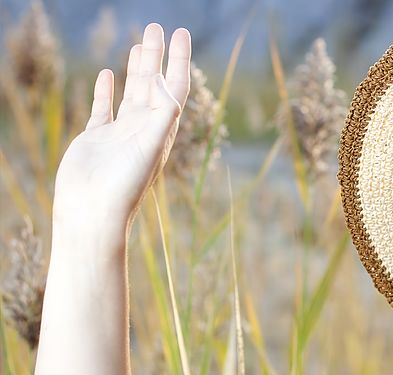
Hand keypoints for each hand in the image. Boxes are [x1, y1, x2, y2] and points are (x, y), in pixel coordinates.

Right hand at [53, 24, 190, 237]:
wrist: (93, 211)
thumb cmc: (124, 185)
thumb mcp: (148, 149)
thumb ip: (162, 119)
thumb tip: (174, 90)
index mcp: (162, 131)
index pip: (175, 89)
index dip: (179, 61)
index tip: (181, 32)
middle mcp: (144, 130)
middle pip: (154, 85)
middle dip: (157, 57)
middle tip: (157, 28)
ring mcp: (120, 134)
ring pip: (132, 93)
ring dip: (137, 70)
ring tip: (141, 45)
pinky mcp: (97, 138)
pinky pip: (104, 108)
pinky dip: (107, 91)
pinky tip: (109, 74)